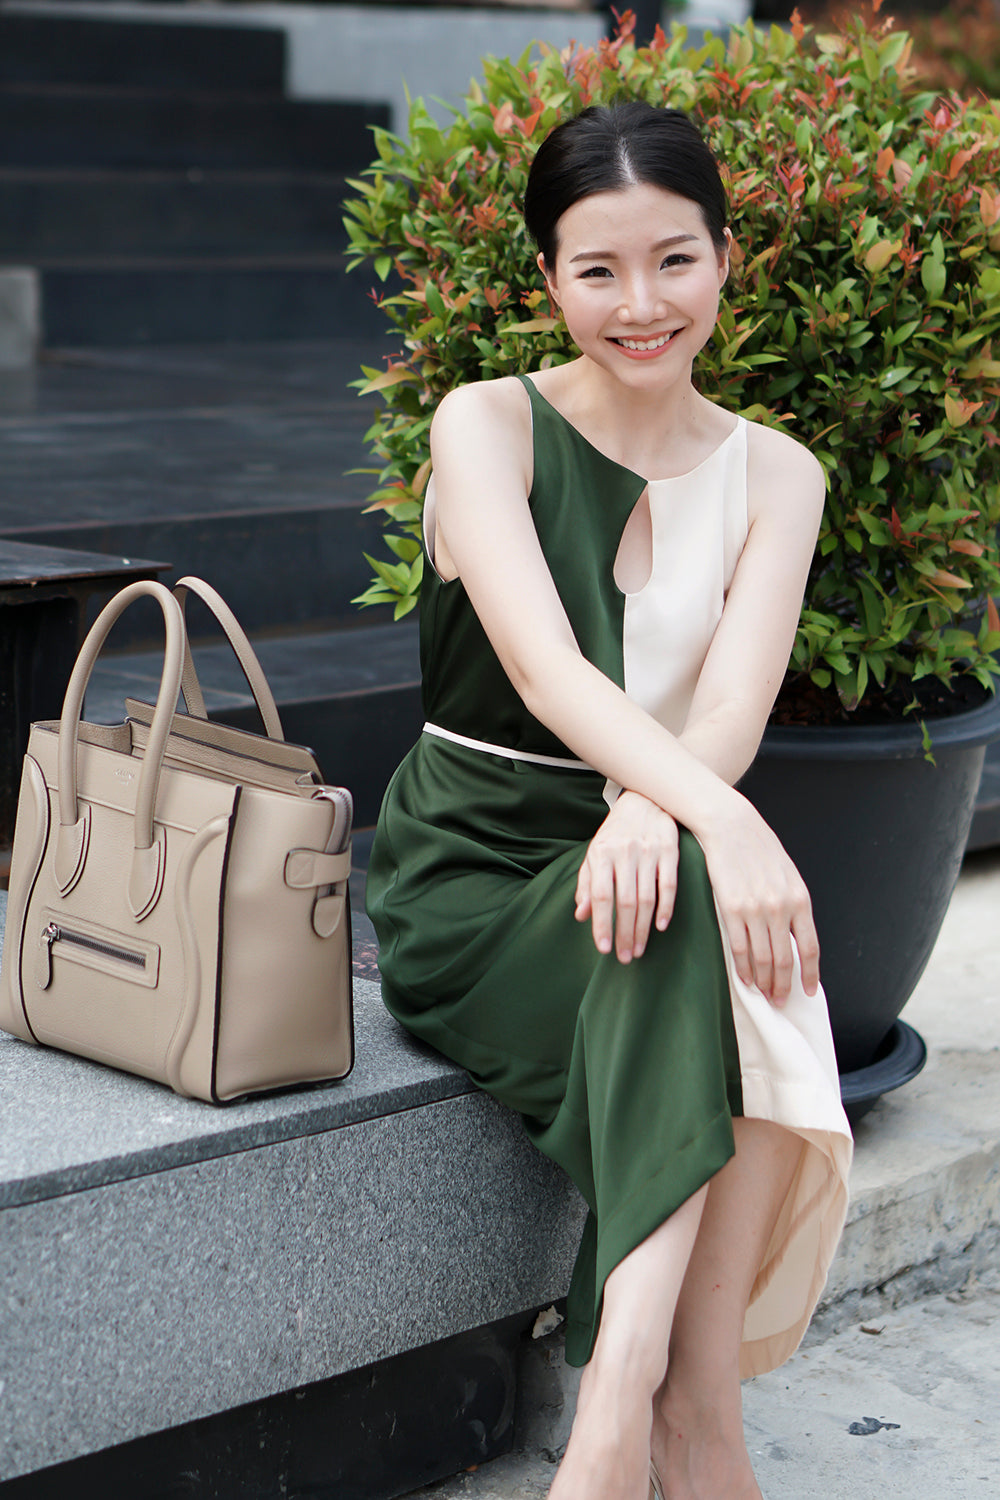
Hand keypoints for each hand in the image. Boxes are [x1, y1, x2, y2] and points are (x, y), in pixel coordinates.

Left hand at [574, 792, 679, 963]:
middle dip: (625, 933)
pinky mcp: (670, 850)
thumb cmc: (615, 833)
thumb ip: (587, 884)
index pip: (601, 896)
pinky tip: (660, 926)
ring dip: (643, 928)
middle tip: (625, 957)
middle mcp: (625, 852)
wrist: (644, 799)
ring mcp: (649, 851)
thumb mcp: (595, 853)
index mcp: (602, 853)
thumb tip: (582, 915)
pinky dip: (666, 908)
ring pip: (647, 897)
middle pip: (625, 901)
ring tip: (640, 948)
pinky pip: (669, 885)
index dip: (602, 924)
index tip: (603, 948)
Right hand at [698, 793, 819, 1003]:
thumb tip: (794, 938)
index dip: (810, 974)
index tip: (808, 991)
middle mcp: (780, 908)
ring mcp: (755, 910)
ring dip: (763, 982)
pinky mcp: (731, 908)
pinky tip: (745, 979)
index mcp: (799, 900)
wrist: (732, 826)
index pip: (809, 948)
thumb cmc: (759, 849)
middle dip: (783, 985)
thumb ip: (793, 905)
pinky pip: (740, 948)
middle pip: (785, 959)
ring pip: (762, 959)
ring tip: (763, 994)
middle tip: (780, 1000)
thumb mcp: (787, 875)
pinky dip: (743, 969)